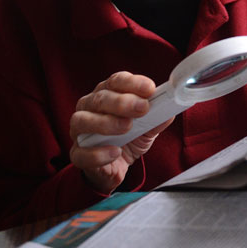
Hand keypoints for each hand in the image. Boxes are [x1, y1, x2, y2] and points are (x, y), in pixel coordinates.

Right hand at [69, 72, 173, 193]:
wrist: (117, 166)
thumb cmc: (128, 139)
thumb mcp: (147, 127)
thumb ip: (157, 118)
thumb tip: (170, 111)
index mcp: (107, 94)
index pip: (116, 81)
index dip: (132, 83)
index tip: (150, 89)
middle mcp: (89, 108)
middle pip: (100, 98)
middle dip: (122, 102)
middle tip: (142, 108)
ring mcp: (79, 130)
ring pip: (83, 121)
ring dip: (106, 123)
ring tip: (127, 127)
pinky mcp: (76, 154)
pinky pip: (81, 152)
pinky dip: (98, 153)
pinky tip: (115, 151)